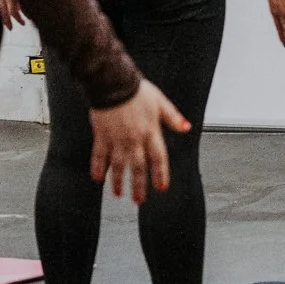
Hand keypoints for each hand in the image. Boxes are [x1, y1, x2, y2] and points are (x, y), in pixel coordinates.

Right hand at [88, 79, 190, 202]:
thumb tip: (186, 128)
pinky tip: (98, 178)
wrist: (113, 83)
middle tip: (138, 200)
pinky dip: (98, 168)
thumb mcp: (160, 102)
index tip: (161, 188)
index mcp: (150, 132)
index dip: (160, 174)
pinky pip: (99, 155)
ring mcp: (116, 139)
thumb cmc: (137, 90)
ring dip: (118, 181)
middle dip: (139, 186)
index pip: (158, 158)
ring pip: (118, 165)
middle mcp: (134, 139)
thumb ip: (173, 117)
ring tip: (118, 194)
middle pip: (138, 167)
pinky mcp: (101, 135)